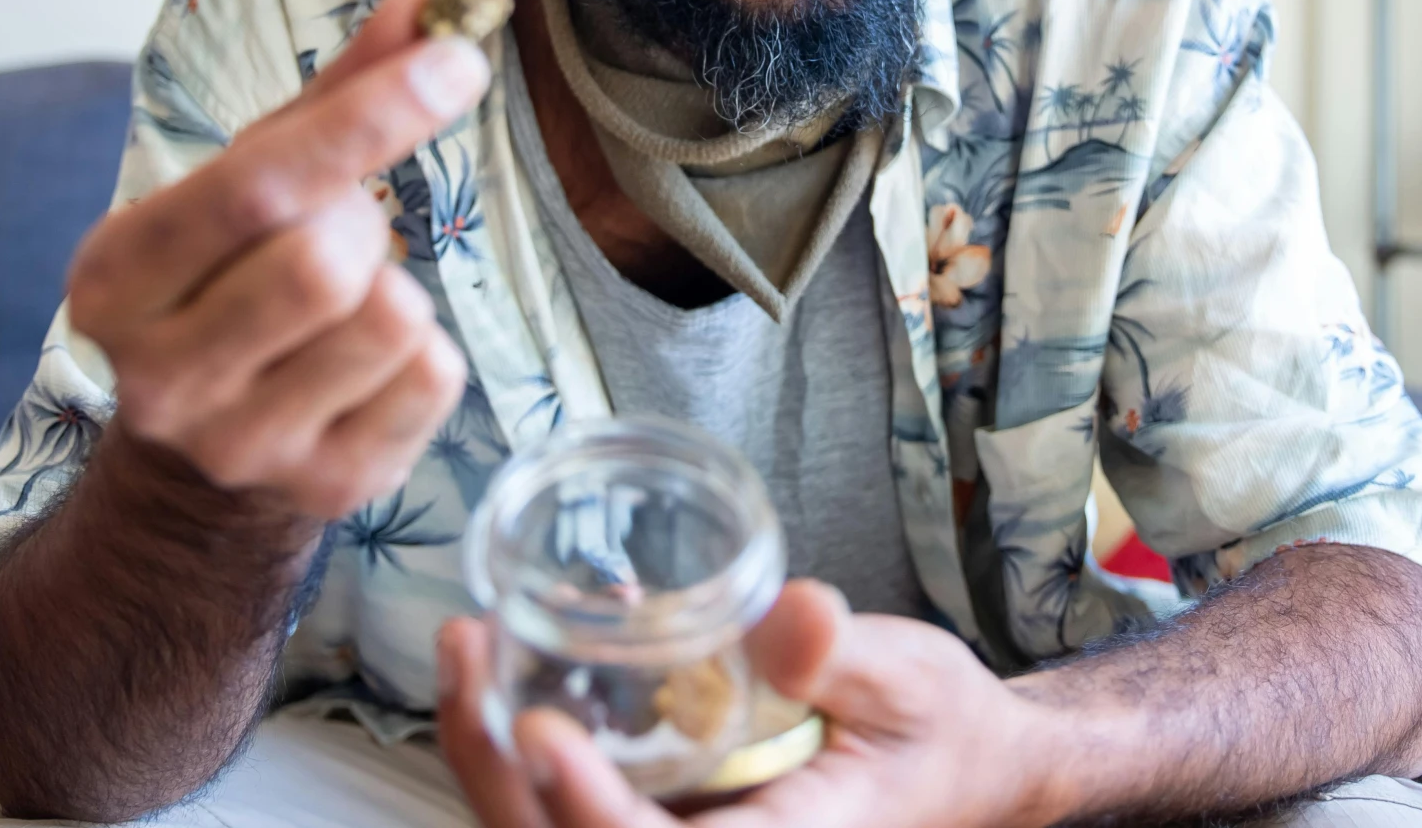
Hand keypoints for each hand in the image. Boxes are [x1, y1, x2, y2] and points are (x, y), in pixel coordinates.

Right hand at [66, 0, 487, 521]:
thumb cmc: (226, 287)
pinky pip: (431, 377)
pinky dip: (426, 348)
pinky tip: (372, 357)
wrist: (196, 472)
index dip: (366, 116)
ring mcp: (245, 443)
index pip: (254, 187)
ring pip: (390, 320)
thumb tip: (423, 8)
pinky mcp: (328, 487)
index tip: (455, 59)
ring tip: (354, 298)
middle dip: (364, 221)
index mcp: (117, 278)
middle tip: (346, 228)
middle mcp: (164, 374)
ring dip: (399, 285)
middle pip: (325, 263)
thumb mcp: (247, 186)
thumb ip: (331, 95)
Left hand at [435, 582, 1072, 827]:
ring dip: (487, 750)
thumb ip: (844, 655)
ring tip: (464, 643)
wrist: (956, 761)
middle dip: (496, 766)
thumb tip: (796, 613)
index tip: (541, 730)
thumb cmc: (936, 727)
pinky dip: (515, 739)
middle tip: (467, 648)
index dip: (588, 807)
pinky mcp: (656, 810)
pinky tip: (500, 654)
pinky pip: (561, 799)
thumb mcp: (908, 680)